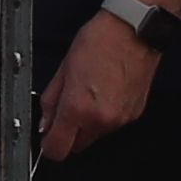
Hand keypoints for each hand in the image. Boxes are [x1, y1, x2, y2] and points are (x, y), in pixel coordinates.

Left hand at [44, 12, 155, 160]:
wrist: (134, 31)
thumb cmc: (100, 42)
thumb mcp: (63, 69)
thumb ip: (51, 100)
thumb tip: (45, 121)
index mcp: (78, 108)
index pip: (57, 149)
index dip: (48, 144)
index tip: (46, 136)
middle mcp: (101, 119)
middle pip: (77, 146)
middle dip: (68, 133)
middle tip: (66, 109)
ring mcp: (120, 119)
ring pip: (95, 136)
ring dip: (87, 123)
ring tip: (88, 94)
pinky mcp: (134, 114)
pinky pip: (112, 125)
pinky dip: (105, 115)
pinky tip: (104, 93)